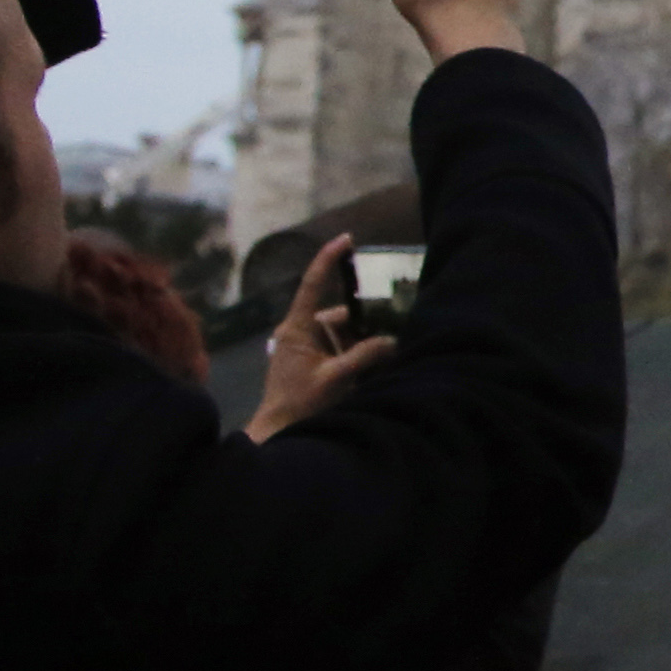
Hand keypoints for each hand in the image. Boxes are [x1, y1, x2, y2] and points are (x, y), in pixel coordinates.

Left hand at [249, 234, 397, 441]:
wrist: (278, 431)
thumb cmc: (299, 404)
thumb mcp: (335, 379)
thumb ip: (364, 356)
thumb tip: (392, 340)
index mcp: (297, 328)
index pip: (313, 285)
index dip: (329, 259)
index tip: (346, 240)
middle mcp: (300, 331)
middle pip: (340, 313)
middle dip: (365, 322)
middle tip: (390, 332)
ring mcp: (306, 345)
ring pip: (344, 331)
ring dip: (363, 342)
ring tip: (383, 356)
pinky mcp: (313, 359)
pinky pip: (341, 346)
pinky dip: (357, 353)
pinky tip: (372, 366)